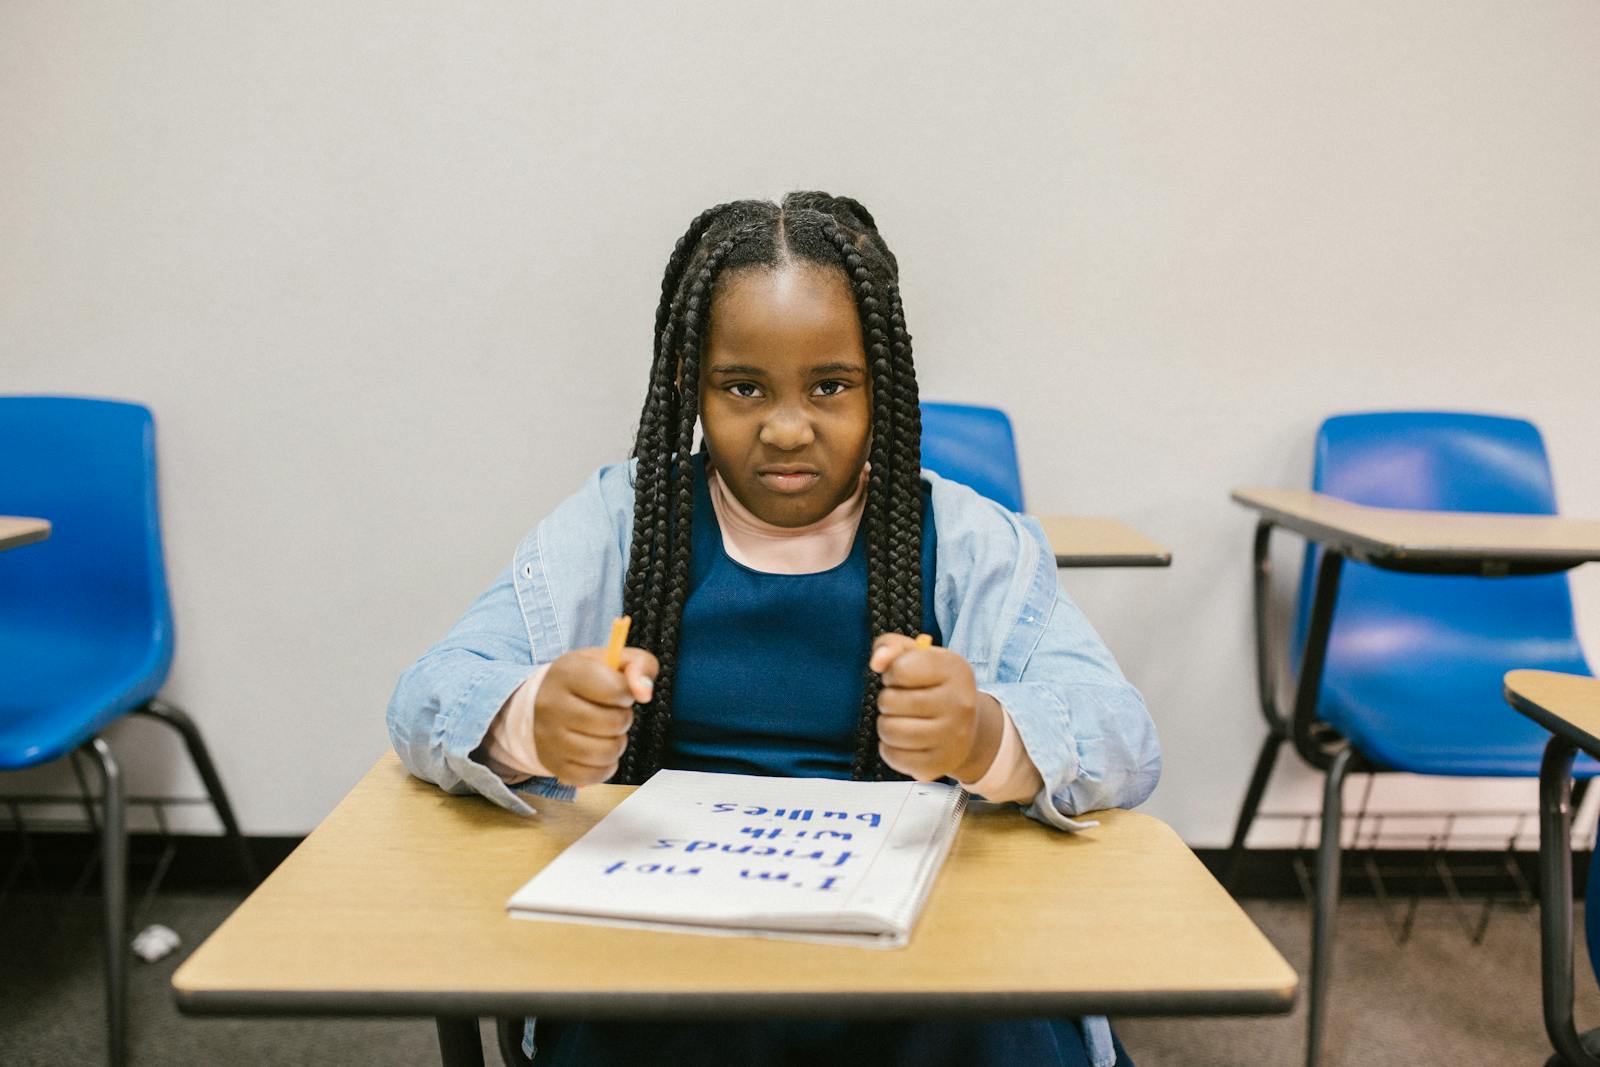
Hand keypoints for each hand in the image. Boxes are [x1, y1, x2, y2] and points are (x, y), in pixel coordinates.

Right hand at [533, 646, 657, 785]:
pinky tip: (598, 750)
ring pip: (607, 751)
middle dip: (623, 718)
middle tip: (611, 712)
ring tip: (606, 732)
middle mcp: (553, 705)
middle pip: (614, 723)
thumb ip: (640, 665)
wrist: (536, 705)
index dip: (627, 693)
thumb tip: (645, 693)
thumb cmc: (582, 680)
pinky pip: (596, 775)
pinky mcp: (554, 765)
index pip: (615, 689)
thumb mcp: (610, 660)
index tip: (618, 692)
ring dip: (617, 743)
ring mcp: (550, 739)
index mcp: (567, 673)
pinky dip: (606, 765)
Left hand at [870, 635, 999, 782]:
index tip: (901, 677)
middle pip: (890, 701)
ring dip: (886, 723)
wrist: (965, 727)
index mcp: (955, 669)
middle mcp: (959, 703)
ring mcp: (952, 736)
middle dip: (887, 699)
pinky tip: (904, 740)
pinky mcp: (940, 764)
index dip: (892, 672)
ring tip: (900, 719)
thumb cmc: (933, 686)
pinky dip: (889, 748)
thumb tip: (877, 662)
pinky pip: (893, 756)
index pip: (901, 668)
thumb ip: (891, 646)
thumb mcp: (917, 656)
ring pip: (889, 730)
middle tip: (902, 701)